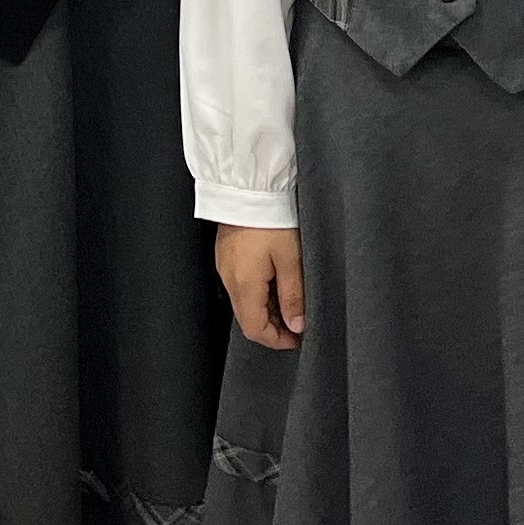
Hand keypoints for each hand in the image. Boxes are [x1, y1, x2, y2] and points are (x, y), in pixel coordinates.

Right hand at [217, 224, 305, 349]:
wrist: (250, 184)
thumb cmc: (271, 217)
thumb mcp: (291, 258)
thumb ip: (293, 296)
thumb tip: (297, 325)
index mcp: (244, 284)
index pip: (255, 330)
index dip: (277, 340)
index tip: (297, 339)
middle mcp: (229, 278)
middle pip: (248, 318)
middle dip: (273, 326)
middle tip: (298, 320)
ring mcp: (225, 265)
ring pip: (244, 301)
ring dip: (266, 307)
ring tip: (291, 298)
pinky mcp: (227, 254)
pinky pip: (240, 283)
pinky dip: (258, 290)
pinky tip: (275, 279)